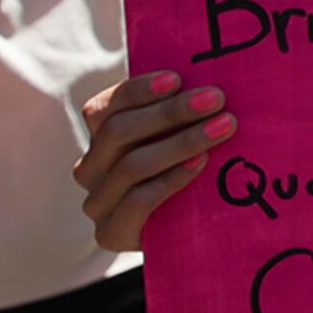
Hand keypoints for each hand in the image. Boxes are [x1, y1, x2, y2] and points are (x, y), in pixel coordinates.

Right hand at [75, 68, 232, 254]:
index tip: (178, 78)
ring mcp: (97, 203)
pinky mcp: (110, 234)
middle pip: (118, 132)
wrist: (189, 234)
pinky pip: (137, 201)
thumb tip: (211, 77)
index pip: (104, 108)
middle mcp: (90, 169)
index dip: (138, 91)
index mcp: (98, 138)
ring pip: (130, 165)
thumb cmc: (190, 169)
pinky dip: (171, 179)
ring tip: (222, 127)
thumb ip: (179, 113)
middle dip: (170, 112)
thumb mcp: (179, 135)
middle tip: (215, 99)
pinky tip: (201, 163)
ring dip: (180, 143)